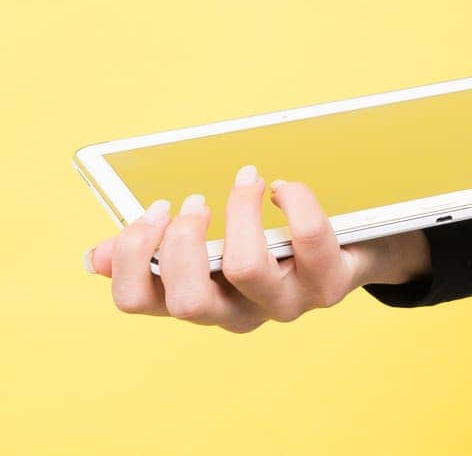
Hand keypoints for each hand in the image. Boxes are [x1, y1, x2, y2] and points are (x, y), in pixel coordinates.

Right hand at [83, 164, 430, 332]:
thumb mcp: (215, 251)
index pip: (139, 301)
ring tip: (245, 180)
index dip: (134, 255)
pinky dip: (295, 201)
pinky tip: (285, 188)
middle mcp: (237, 313)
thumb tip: (97, 258)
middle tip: (193, 200)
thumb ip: (157, 253)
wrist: (351, 255)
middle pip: (187, 299)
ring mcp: (286, 303)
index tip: (153, 211)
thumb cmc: (272, 247)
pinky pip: (308, 238)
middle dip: (181, 240)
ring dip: (238, 213)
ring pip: (246, 268)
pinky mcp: (329, 283)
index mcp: (199, 300)